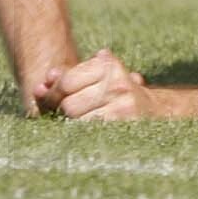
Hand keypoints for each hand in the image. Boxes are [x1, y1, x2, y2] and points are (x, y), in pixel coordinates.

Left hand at [43, 47, 161, 121]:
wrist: (154, 110)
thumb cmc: (115, 94)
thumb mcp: (95, 79)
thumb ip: (67, 78)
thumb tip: (43, 82)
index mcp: (107, 64)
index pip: (66, 82)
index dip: (53, 95)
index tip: (51, 101)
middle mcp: (116, 80)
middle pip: (68, 104)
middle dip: (63, 113)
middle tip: (69, 115)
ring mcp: (121, 102)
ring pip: (77, 121)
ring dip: (73, 125)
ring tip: (82, 122)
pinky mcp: (123, 121)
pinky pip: (89, 131)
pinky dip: (84, 133)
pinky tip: (90, 131)